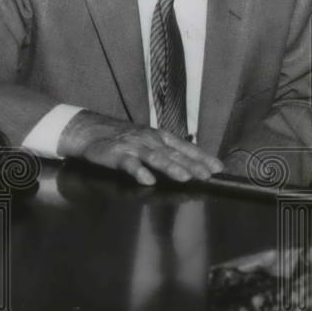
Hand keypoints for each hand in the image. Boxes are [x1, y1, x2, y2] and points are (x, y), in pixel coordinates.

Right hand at [57, 111, 223, 185]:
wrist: (93, 131)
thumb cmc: (126, 139)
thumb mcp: (150, 141)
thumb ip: (169, 152)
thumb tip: (193, 164)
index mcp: (161, 137)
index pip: (186, 148)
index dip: (203, 158)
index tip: (218, 168)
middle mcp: (151, 140)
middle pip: (175, 154)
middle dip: (193, 165)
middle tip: (207, 176)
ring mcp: (135, 147)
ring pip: (156, 157)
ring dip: (172, 168)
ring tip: (185, 178)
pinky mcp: (117, 155)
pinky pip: (129, 164)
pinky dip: (139, 172)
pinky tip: (148, 180)